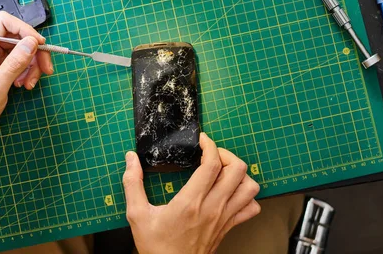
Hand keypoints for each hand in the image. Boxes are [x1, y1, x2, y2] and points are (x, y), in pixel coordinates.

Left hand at [0, 11, 53, 153]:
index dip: (25, 30)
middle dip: (34, 52)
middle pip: (17, 36)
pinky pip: (17, 61)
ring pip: (20, 50)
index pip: (5, 22)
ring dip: (31, 65)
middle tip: (45, 69)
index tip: (40, 45)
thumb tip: (32, 43)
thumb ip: (14, 64)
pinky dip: (25, 71)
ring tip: (30, 83)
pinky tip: (23, 84)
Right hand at [123, 133, 260, 253]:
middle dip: (226, 154)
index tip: (202, 140)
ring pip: (250, 187)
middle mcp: (212, 208)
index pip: (212, 164)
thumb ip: (133, 184)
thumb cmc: (155, 246)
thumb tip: (130, 158)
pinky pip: (252, 207)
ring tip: (223, 171)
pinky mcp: (229, 227)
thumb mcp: (137, 214)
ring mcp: (224, 218)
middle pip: (237, 170)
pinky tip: (231, 191)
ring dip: (240, 173)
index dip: (210, 146)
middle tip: (211, 154)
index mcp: (190, 202)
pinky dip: (247, 195)